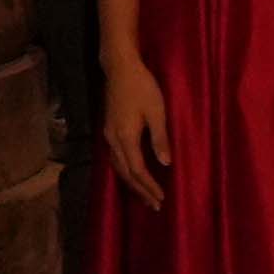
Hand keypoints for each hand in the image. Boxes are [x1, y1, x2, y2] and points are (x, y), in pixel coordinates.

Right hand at [100, 58, 170, 210]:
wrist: (120, 69)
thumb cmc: (142, 87)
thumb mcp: (157, 111)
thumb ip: (160, 138)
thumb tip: (165, 164)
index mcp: (124, 137)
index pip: (137, 169)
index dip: (148, 185)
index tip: (161, 198)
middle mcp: (112, 140)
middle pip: (125, 173)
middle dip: (140, 190)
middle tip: (155, 205)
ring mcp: (108, 135)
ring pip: (118, 167)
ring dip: (132, 183)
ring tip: (145, 196)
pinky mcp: (109, 130)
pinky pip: (116, 158)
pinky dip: (126, 171)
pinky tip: (133, 175)